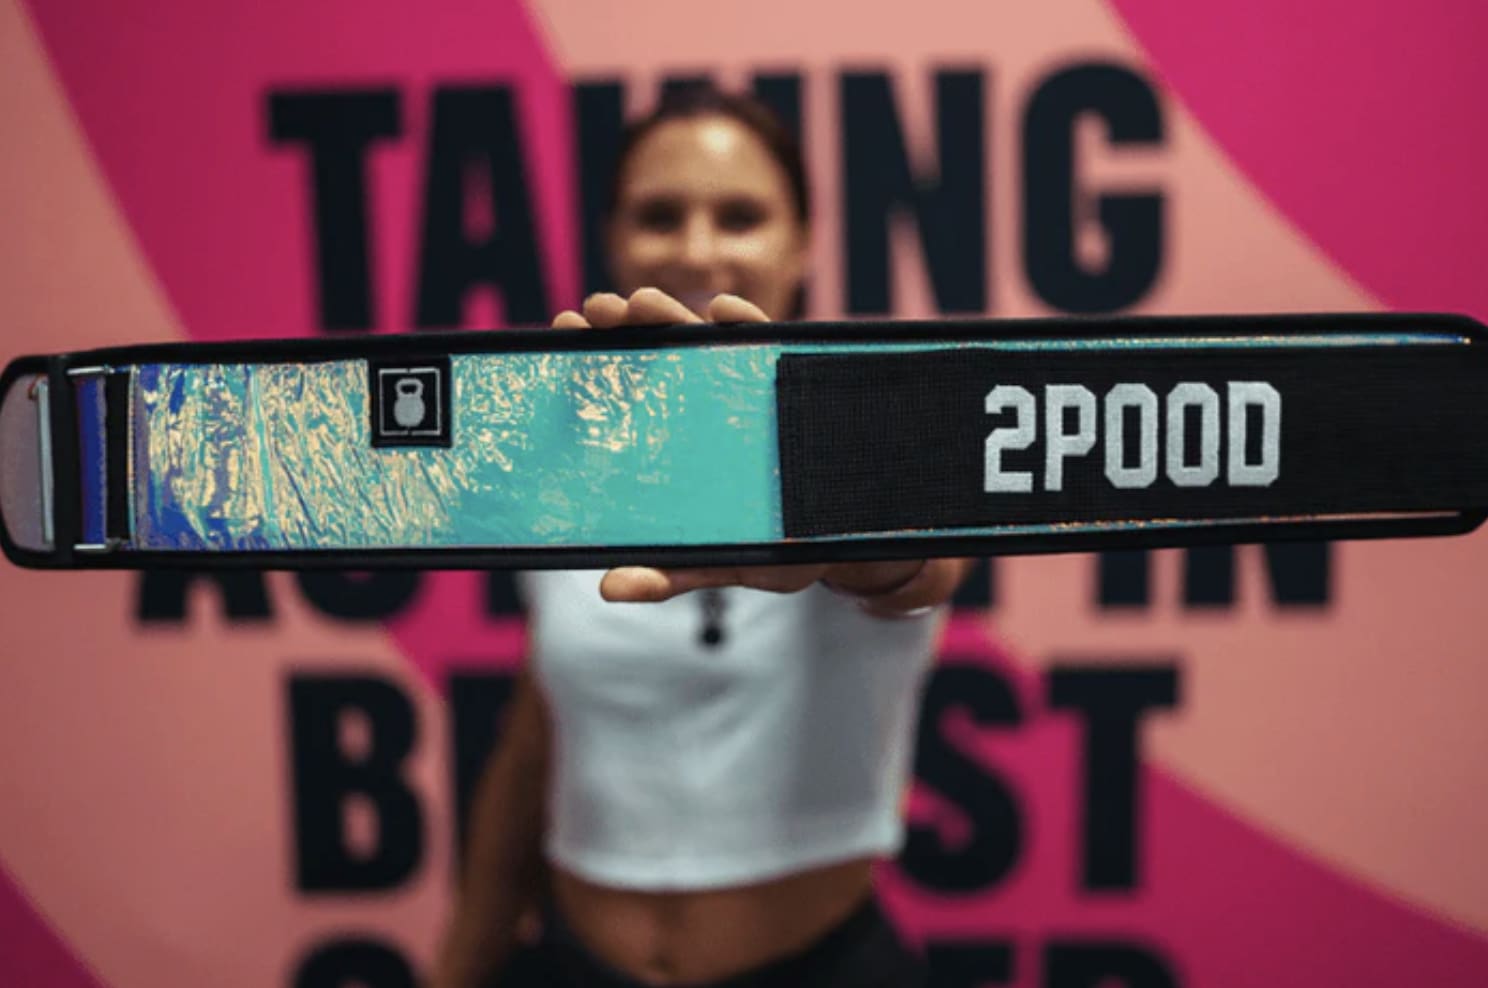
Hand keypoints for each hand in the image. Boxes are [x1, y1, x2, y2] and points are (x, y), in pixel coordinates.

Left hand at [551, 289, 971, 614]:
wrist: (851, 540)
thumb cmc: (777, 549)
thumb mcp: (723, 561)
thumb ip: (672, 572)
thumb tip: (611, 590)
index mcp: (679, 442)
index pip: (630, 393)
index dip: (596, 363)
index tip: (562, 334)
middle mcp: (706, 407)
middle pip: (657, 354)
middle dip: (624, 325)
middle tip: (596, 310)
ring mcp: (747, 391)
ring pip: (701, 341)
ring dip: (670, 314)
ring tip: (642, 302)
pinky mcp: (792, 384)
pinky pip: (768, 347)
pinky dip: (746, 325)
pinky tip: (723, 311)